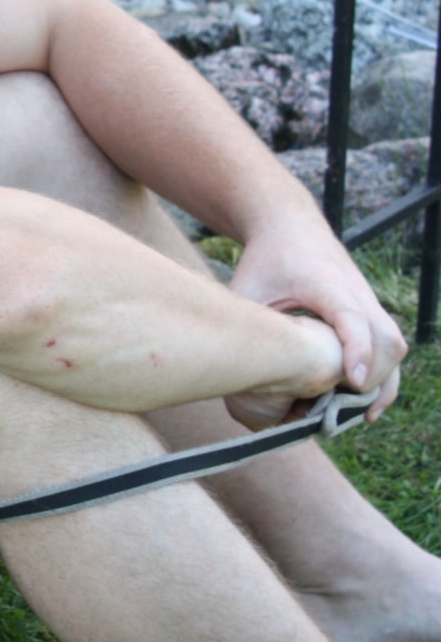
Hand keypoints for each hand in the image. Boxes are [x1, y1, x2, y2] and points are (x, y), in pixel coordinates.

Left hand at [229, 221, 405, 424]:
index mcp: (326, 284)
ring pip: (394, 344)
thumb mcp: (248, 291)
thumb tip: (246, 375)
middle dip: (372, 377)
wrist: (290, 227)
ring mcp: (368, 301)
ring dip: (382, 380)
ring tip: (358, 414)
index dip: (355, 350)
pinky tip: (365, 401)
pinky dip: (384, 372)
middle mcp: (357, 292)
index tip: (352, 381)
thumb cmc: (264, 262)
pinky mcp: (370, 310)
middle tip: (343, 410)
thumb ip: (251, 328)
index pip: (352, 318)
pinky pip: (389, 344)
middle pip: (385, 338)